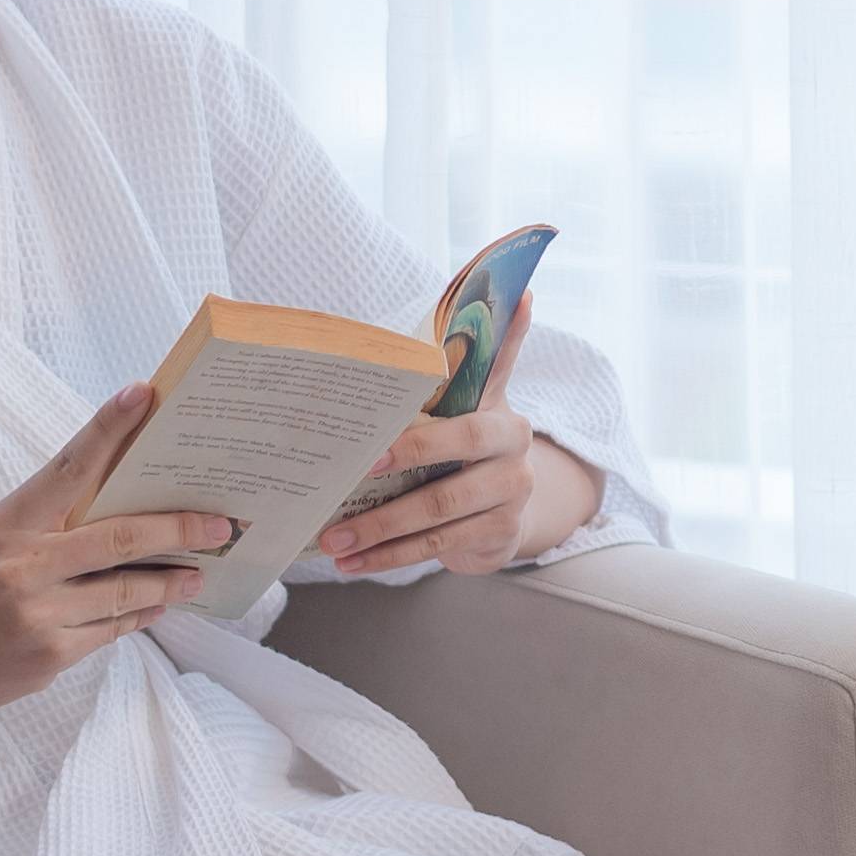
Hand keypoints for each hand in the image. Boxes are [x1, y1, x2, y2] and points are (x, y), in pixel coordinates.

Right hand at [0, 386, 230, 710]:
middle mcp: (23, 566)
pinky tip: (156, 607)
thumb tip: (126, 505)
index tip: (144, 395)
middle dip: (180, 529)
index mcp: (8, 524)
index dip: (110, 428)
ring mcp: (38, 616)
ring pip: (126, 594)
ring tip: (196, 573)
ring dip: (169, 583)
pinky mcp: (48, 658)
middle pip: (122, 538)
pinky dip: (137, 617)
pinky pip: (110, 632)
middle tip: (219, 524)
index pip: (69, 466)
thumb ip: (51, 524)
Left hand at [317, 305, 591, 578]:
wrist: (510, 501)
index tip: (377, 450)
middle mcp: (516, 464)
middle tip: (343, 496)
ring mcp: (509, 507)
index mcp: (505, 422)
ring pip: (437, 523)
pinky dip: (389, 558)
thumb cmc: (475, 441)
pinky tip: (351, 563)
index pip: (465, 429)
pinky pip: (437, 550)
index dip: (421, 442)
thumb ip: (492, 353)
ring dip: (380, 534)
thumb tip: (522, 292)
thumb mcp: (480, 399)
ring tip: (333, 539)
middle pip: (448, 484)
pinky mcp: (497, 540)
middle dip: (392, 494)